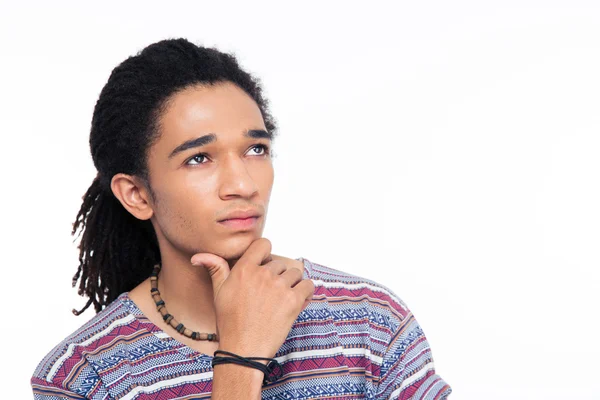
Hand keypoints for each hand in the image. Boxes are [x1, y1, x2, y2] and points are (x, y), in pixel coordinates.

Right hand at [190, 238, 314, 360]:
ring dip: (292, 284)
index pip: (264, 244)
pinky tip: (298, 301)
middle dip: (277, 276)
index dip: (266, 254)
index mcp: (244, 269)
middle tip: (269, 295)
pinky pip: (308, 286)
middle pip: (280, 263)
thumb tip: (198, 257)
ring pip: (295, 273)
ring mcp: (279, 286)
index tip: (265, 267)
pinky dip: (306, 292)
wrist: (243, 350)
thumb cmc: (230, 322)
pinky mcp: (293, 300)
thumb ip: (215, 269)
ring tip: (282, 300)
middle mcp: (263, 274)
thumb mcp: (218, 293)